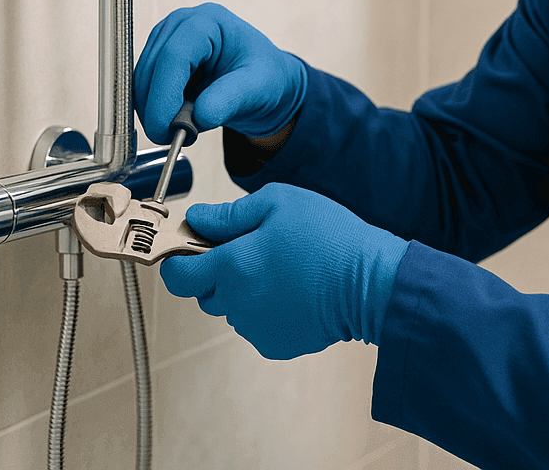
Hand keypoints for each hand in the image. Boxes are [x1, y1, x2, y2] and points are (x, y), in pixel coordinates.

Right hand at [133, 3, 306, 143]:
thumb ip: (229, 100)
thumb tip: (199, 116)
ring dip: (153, 110)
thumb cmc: (266, 77)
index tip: (166, 129)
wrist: (266, 82)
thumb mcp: (257, 88)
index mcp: (208, 22)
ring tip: (182, 129)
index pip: (174, 56)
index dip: (164, 95)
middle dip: (156, 108)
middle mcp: (181, 25)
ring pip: (140, 80)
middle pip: (150, 68)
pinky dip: (153, 109)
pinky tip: (175, 120)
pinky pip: (143, 88)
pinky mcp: (158, 59)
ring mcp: (166, 40)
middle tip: (172, 138)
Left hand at [160, 183, 409, 358]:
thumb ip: (230, 214)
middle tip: (255, 252)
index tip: (192, 248)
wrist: (370, 283)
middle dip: (218, 273)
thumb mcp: (280, 203)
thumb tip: (197, 219)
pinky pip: (256, 325)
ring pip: (232, 308)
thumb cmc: (329, 238)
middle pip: (204, 292)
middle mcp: (235, 302)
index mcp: (232, 265)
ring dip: (245, 292)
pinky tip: (294, 292)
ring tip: (283, 271)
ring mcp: (253, 327)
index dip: (179, 260)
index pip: (177, 274)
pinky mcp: (273, 345)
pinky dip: (267, 310)